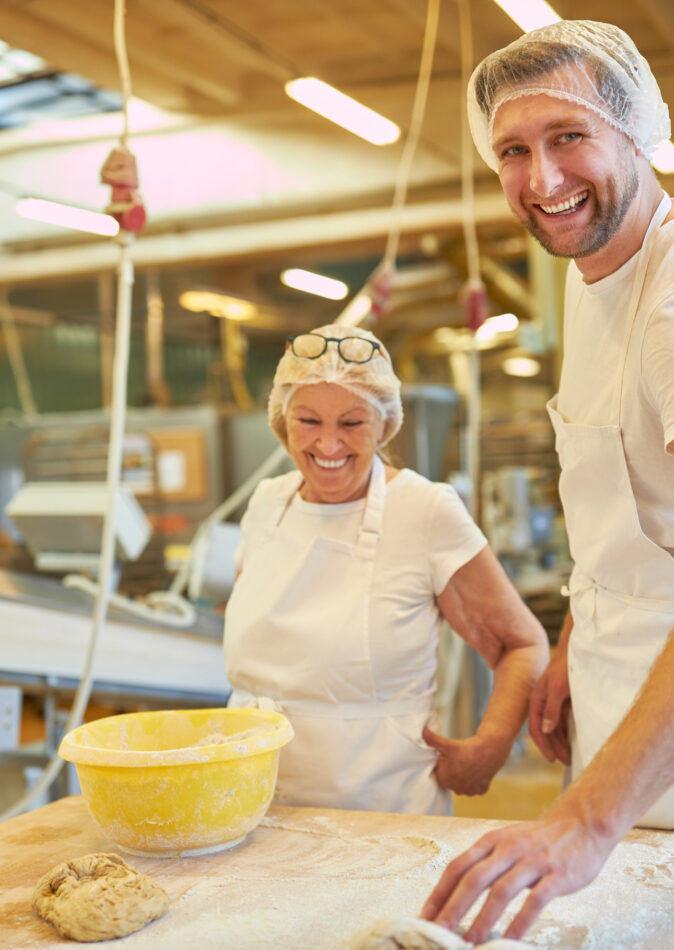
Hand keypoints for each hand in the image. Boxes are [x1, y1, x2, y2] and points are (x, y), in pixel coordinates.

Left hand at [420, 809, 614, 942]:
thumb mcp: (507, 842)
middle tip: (439, 933)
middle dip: (453, 909)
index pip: (458, 866)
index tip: (425, 917)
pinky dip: (520, 922)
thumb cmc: (540, 839)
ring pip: (501, 891)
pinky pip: (535, 901)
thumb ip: (486, 864)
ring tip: (470, 943)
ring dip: (483, 919)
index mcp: (492, 841)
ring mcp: (533, 861)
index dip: (440, 892)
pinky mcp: (557, 875)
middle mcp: (509, 848)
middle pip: (473, 879)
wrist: (582, 823)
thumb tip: (457, 895)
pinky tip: (510, 940)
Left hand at [422, 727, 508, 795]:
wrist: (489, 750)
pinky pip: (475, 785)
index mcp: (445, 780)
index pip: (440, 771)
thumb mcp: (447, 743)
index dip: (444, 762)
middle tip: (459, 758)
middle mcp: (457, 789)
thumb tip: (422, 731)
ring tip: (468, 762)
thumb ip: (431, 739)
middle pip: (451, 777)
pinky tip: (477, 769)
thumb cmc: (466, 748)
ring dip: (464, 775)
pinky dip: (475, 779)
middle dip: (453, 769)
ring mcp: (470, 791)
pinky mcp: (481, 790)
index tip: (449, 755)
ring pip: (463, 782)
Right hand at [528, 653, 571, 765]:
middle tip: (568, 762)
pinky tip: (573, 742)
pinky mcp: (564, 701)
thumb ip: (552, 709)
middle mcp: (543, 703)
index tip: (552, 760)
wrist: (577, 651)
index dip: (543, 745)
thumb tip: (546, 731)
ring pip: (555, 728)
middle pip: (546, 731)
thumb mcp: (558, 689)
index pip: (537, 728)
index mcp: (537, 700)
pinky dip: (567, 732)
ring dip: (562, 742)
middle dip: (555, 747)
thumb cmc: (566, 668)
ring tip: (571, 756)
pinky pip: (564, 721)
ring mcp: (554, 702)